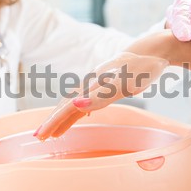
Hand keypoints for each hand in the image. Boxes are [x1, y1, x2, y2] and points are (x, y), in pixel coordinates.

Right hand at [35, 52, 168, 139]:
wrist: (151, 52)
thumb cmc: (141, 69)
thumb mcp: (125, 84)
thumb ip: (100, 96)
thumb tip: (76, 105)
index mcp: (93, 84)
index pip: (68, 106)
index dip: (54, 121)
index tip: (41, 135)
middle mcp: (90, 83)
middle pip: (66, 104)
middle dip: (52, 121)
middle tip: (39, 137)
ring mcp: (96, 84)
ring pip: (74, 103)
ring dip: (62, 118)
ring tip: (52, 133)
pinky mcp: (103, 85)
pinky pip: (85, 100)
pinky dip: (77, 112)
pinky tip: (78, 117)